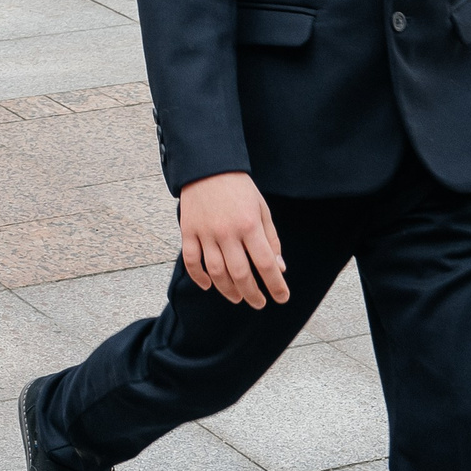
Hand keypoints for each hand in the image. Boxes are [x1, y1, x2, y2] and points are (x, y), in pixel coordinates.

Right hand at [177, 172, 290, 308]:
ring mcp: (205, 232)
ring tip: (238, 297)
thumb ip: (271, 239)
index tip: (282, 298)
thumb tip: (278, 268)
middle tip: (259, 303)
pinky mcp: (188, 231)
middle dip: (253, 294)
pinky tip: (208, 285)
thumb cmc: (239, 189)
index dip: (275, 284)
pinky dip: (198, 277)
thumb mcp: (262, 209)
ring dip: (228, 290)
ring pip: (216, 272)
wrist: (207, 166)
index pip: (265, 263)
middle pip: (241, 273)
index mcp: (249, 225)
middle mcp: (227, 232)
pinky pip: (191, 261)